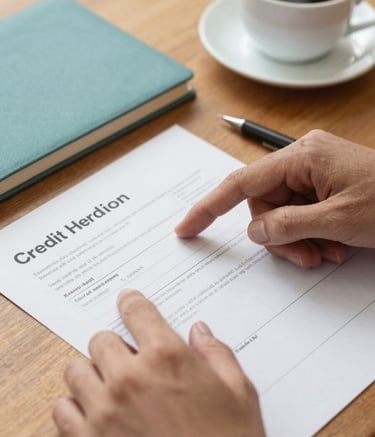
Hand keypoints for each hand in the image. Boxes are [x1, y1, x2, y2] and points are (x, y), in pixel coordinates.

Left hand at [53, 290, 264, 436]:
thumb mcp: (239, 393)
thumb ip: (217, 354)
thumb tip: (199, 331)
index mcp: (168, 357)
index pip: (137, 311)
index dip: (132, 302)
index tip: (128, 301)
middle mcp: (131, 378)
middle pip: (100, 339)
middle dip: (114, 345)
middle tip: (127, 358)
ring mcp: (105, 411)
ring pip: (76, 370)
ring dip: (92, 373)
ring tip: (110, 386)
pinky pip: (62, 410)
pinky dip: (75, 407)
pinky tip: (95, 414)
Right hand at [175, 130, 374, 268]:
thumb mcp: (339, 221)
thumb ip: (288, 226)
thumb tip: (254, 231)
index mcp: (302, 157)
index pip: (241, 183)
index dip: (209, 207)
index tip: (186, 226)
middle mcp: (303, 160)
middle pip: (264, 204)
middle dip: (280, 237)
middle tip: (306, 258)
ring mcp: (314, 173)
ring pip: (281, 215)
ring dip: (299, 241)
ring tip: (328, 252)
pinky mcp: (323, 186)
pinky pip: (300, 215)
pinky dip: (311, 235)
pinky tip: (335, 244)